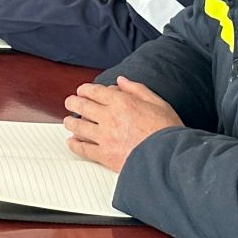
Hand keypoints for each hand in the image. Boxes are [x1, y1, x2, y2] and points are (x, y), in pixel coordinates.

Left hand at [63, 78, 181, 173]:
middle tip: (70, 102)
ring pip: (78, 126)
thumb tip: (121, 80)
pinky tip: (72, 142)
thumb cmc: (167, 131)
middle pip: (82, 106)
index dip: (84, 90)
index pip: (93, 91)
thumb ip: (137, 89)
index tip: (81, 91)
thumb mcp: (158, 103)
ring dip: (70, 122)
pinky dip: (74, 145)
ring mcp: (105, 137)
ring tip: (68, 122)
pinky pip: (83, 149)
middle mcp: (109, 117)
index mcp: (122, 102)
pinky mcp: (105, 155)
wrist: (170, 157)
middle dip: (73, 102)